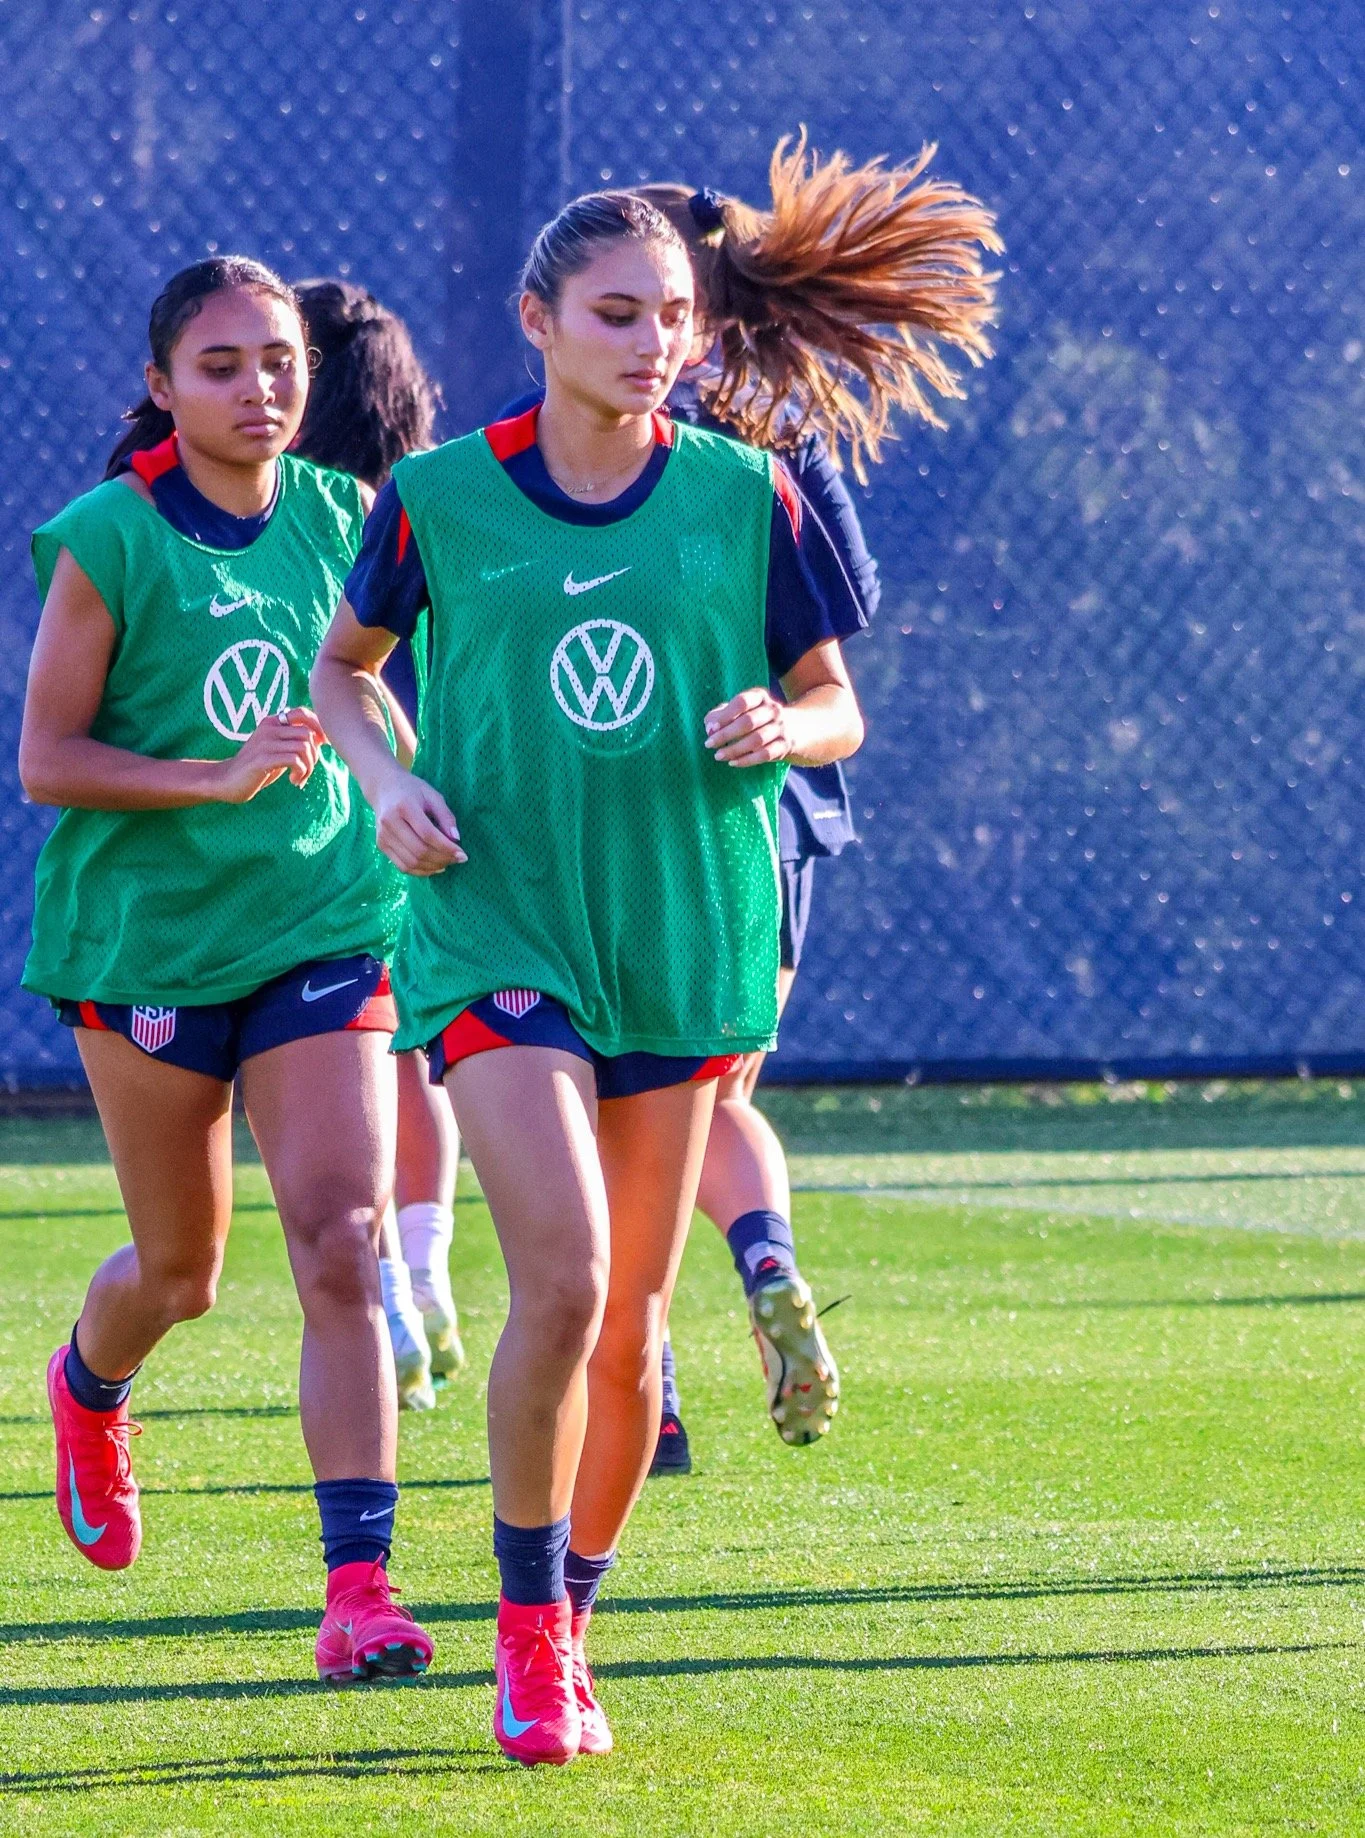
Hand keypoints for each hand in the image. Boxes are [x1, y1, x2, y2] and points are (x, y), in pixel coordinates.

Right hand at [212, 707, 326, 802]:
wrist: (227, 781)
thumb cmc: (258, 767)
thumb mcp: (278, 750)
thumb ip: (295, 742)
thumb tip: (322, 739)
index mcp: (272, 722)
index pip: (303, 714)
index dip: (319, 728)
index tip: (323, 745)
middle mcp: (269, 727)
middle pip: (308, 734)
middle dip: (314, 756)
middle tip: (306, 770)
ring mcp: (265, 742)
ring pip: (304, 748)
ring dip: (308, 767)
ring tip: (299, 777)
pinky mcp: (263, 759)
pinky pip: (295, 760)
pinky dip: (300, 772)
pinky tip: (293, 781)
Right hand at [372, 769, 466, 874]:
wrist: (384, 788)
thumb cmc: (412, 790)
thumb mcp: (433, 796)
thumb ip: (446, 816)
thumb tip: (456, 839)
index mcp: (404, 807)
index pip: (427, 834)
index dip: (447, 848)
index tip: (463, 855)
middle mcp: (390, 823)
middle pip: (419, 851)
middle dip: (442, 859)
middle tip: (456, 859)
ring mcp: (383, 836)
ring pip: (411, 862)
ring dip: (432, 867)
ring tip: (447, 863)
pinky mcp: (381, 845)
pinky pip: (402, 866)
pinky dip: (420, 871)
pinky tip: (433, 867)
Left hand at [703, 688, 791, 766]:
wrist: (796, 727)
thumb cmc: (757, 718)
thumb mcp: (741, 711)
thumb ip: (721, 716)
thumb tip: (709, 728)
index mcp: (760, 697)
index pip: (742, 702)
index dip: (726, 715)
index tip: (711, 728)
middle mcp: (773, 710)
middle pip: (748, 722)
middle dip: (726, 734)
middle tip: (709, 744)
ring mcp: (781, 728)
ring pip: (756, 740)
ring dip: (734, 749)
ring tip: (718, 756)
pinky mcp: (785, 745)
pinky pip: (765, 754)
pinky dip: (747, 760)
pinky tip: (733, 762)